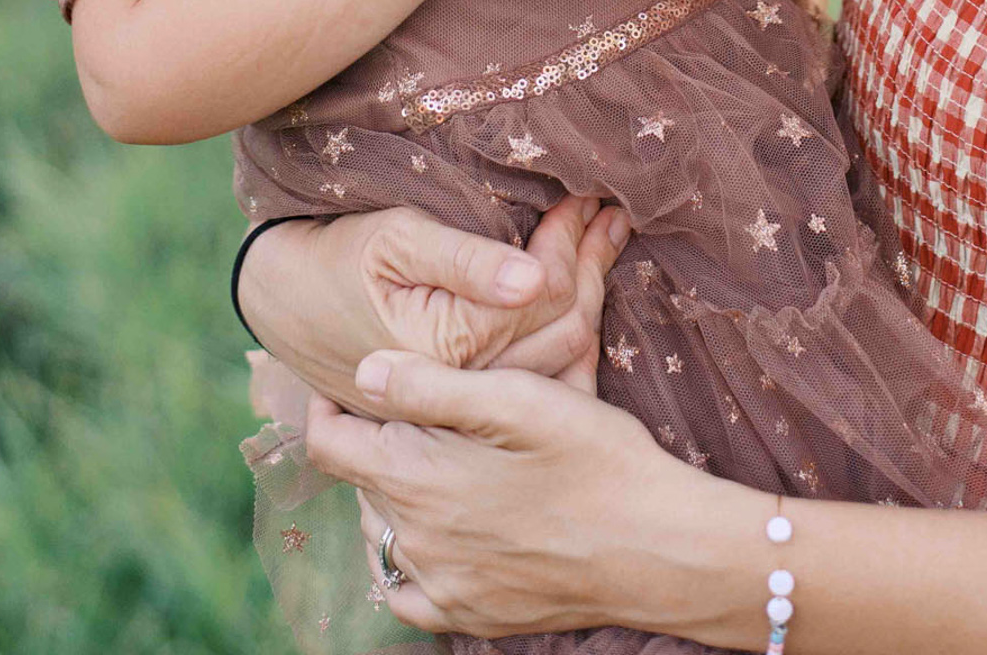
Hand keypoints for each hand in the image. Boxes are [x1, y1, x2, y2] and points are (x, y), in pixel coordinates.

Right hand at [238, 196, 627, 413]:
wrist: (287, 300)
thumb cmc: (340, 257)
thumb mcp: (396, 239)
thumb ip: (464, 260)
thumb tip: (534, 276)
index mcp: (451, 351)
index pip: (544, 294)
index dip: (571, 240)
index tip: (586, 195)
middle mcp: (468, 387)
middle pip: (566, 326)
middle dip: (592, 262)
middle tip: (610, 213)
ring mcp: (471, 400)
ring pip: (562, 353)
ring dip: (590, 290)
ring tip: (606, 238)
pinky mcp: (470, 397)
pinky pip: (543, 373)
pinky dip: (570, 327)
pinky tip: (583, 288)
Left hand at [306, 353, 759, 641]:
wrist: (658, 547)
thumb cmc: (595, 458)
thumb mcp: (518, 400)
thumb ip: (432, 385)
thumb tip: (362, 372)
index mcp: (417, 481)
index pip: (330, 445)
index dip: (328, 406)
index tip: (346, 378)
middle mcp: (416, 542)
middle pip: (364, 481)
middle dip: (378, 439)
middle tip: (417, 407)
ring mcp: (443, 585)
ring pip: (387, 529)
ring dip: (398, 492)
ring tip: (439, 457)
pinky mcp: (473, 614)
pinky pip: (411, 591)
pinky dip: (411, 558)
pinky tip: (439, 532)